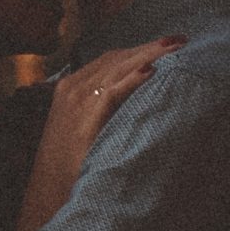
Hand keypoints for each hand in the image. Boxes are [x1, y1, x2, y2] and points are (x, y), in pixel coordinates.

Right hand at [7, 37, 183, 230]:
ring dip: (149, 55)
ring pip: (119, 67)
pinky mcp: (85, 115)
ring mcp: (78, 99)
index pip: (112, 58)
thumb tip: (136, 100)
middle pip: (118, 57)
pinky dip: (133, 78)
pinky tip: (152, 71)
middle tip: (181, 40)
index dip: (141, 49)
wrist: (48, 190)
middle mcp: (73, 86)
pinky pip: (113, 90)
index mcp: (72, 86)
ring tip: (175, 47)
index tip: (167, 45)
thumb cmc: (70, 162)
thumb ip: (102, 109)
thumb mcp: (82, 127)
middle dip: (151, 47)